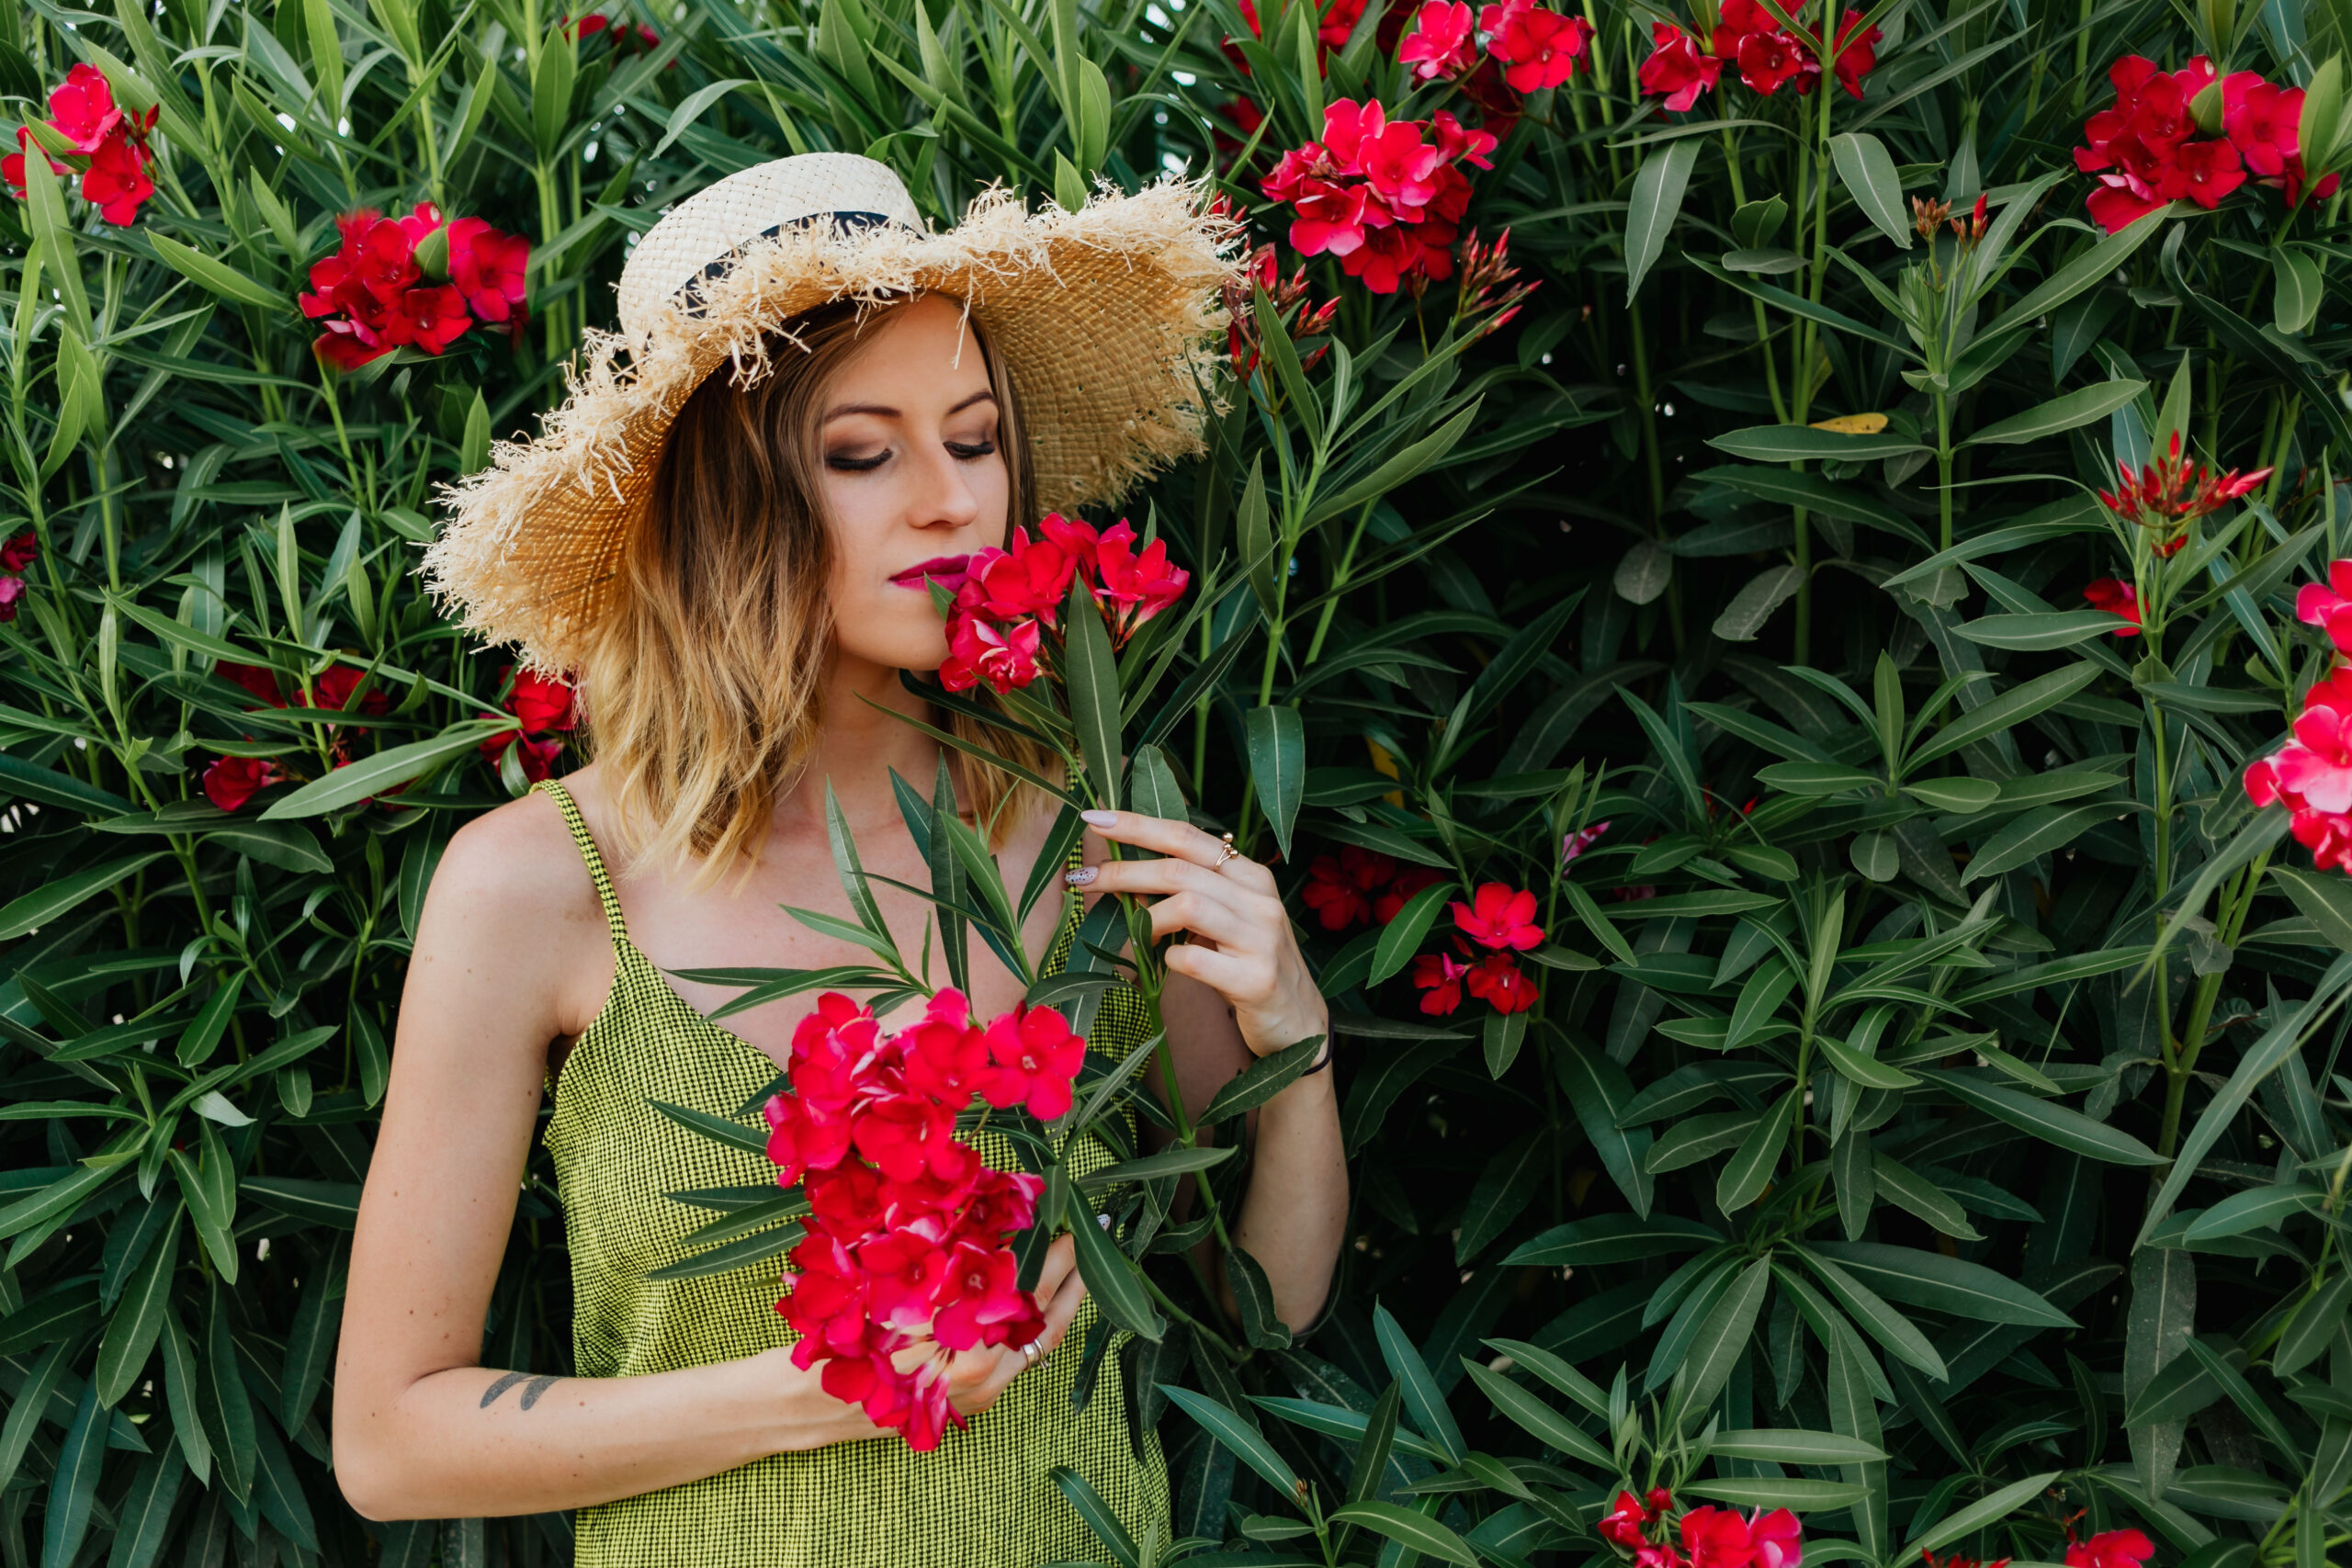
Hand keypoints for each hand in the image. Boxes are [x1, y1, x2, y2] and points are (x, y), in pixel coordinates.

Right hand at [775, 1232, 1089, 1447]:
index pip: (1024, 1295)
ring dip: (1060, 1304)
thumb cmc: (844, 1335)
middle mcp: (980, 1378)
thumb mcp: (892, 1287)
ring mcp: (980, 1395)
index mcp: (960, 1349)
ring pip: (1039, 1344)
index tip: (1065, 1226)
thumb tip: (989, 1215)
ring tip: (1078, 1267)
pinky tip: (1042, 1297)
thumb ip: (944, 1261)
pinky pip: (1020, 1358)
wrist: (812, 1402)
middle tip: (1090, 1241)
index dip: (1049, 1258)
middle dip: (1072, 1280)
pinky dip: (1035, 1324)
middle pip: (1045, 1322)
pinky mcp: (976, 1402)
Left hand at [1071, 809, 1329, 1059]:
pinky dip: (1170, 959)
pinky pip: (1194, 959)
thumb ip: (1190, 894)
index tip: (1093, 819)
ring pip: (1188, 905)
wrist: (1298, 1023)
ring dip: (1148, 918)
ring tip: (1138, 935)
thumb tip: (1125, 878)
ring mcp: (1261, 939)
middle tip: (1081, 878)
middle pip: (1179, 869)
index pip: (1188, 836)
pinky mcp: (1256, 979)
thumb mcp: (1227, 921)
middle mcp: (1261, 899)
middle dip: (1122, 871)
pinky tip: (1171, 964)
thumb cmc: (1250, 966)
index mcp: (1251, 876)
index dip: (1138, 824)